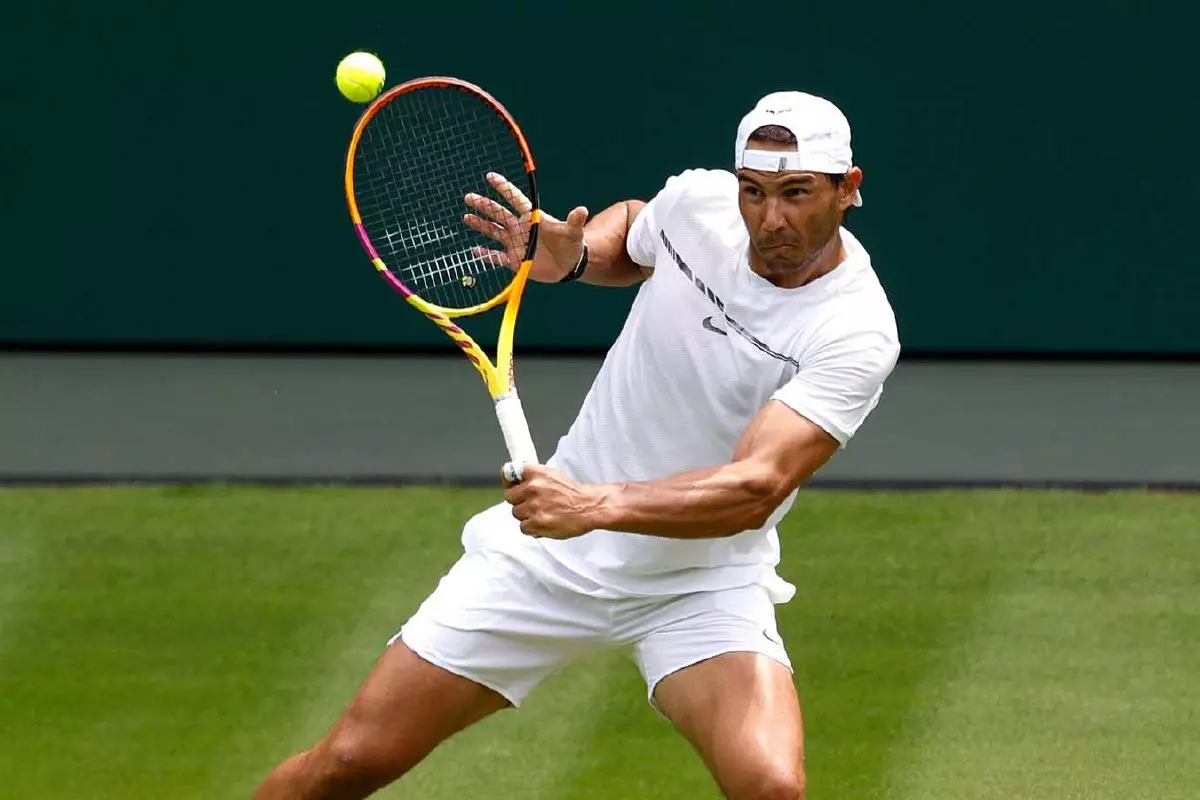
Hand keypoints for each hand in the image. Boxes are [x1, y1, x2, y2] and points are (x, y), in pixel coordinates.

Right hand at [464, 172, 588, 282]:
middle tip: (468, 197)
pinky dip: (486, 254)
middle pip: (499, 213)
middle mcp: (520, 228)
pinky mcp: (515, 260)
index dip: (503, 188)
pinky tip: (474, 250)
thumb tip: (582, 210)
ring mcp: (516, 243)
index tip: (490, 176)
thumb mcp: (573, 232)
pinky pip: (496, 257)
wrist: (569, 265)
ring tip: (466, 217)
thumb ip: (574, 221)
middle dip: (484, 205)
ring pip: (493, 232)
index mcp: (532, 217)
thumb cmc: (571, 244)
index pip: (515, 199)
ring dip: (480, 225)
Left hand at [502, 463, 606, 538]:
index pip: (508, 473)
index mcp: (536, 473)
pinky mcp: (537, 523)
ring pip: (516, 513)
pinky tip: (544, 523)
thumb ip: (534, 477)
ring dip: (526, 515)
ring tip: (542, 514)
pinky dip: (532, 528)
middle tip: (533, 503)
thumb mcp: (552, 475)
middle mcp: (532, 488)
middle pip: (510, 497)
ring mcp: (533, 506)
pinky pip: (523, 528)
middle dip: (520, 501)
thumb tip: (516, 482)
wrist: (590, 506)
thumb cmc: (574, 493)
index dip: (509, 481)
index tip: (512, 485)